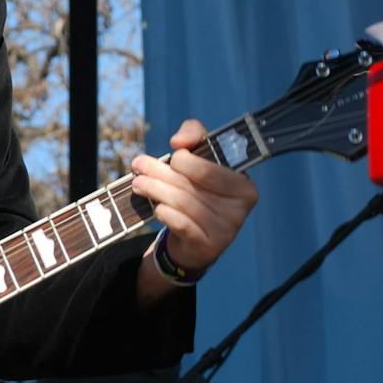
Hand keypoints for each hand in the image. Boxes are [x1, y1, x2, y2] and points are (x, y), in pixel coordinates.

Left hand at [131, 118, 259, 279]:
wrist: (195, 241)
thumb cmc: (199, 192)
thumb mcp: (201, 159)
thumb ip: (195, 136)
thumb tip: (178, 141)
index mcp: (244, 185)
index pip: (211, 168)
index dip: (186, 159)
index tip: (171, 155)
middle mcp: (239, 209)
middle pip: (193, 185)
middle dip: (161, 172)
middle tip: (138, 165)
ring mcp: (225, 230)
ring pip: (183, 202)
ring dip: (156, 190)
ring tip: (138, 183)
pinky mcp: (208, 246)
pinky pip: (181, 224)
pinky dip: (165, 213)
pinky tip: (156, 207)